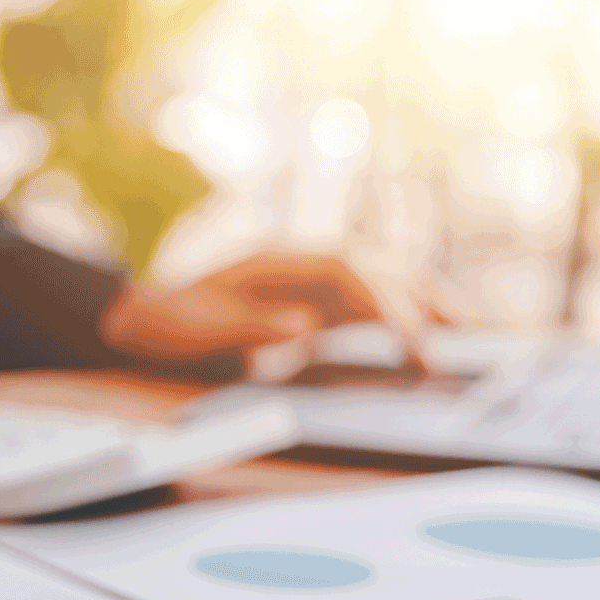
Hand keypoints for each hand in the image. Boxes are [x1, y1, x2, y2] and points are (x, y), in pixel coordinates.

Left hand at [97, 249, 429, 370]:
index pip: (350, 274)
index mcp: (277, 260)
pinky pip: (357, 307)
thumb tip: (304, 328)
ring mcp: (302, 281)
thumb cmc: (168, 321)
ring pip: (372, 284)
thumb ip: (253, 326)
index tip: (412, 339)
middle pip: (373, 270)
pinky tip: (414, 336)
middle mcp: (297, 263)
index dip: (385, 304)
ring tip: (459, 325)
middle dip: (418, 297)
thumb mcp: (201, 327)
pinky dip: (389, 318)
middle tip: (459, 331)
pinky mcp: (303, 304)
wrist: (139, 316)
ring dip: (414, 301)